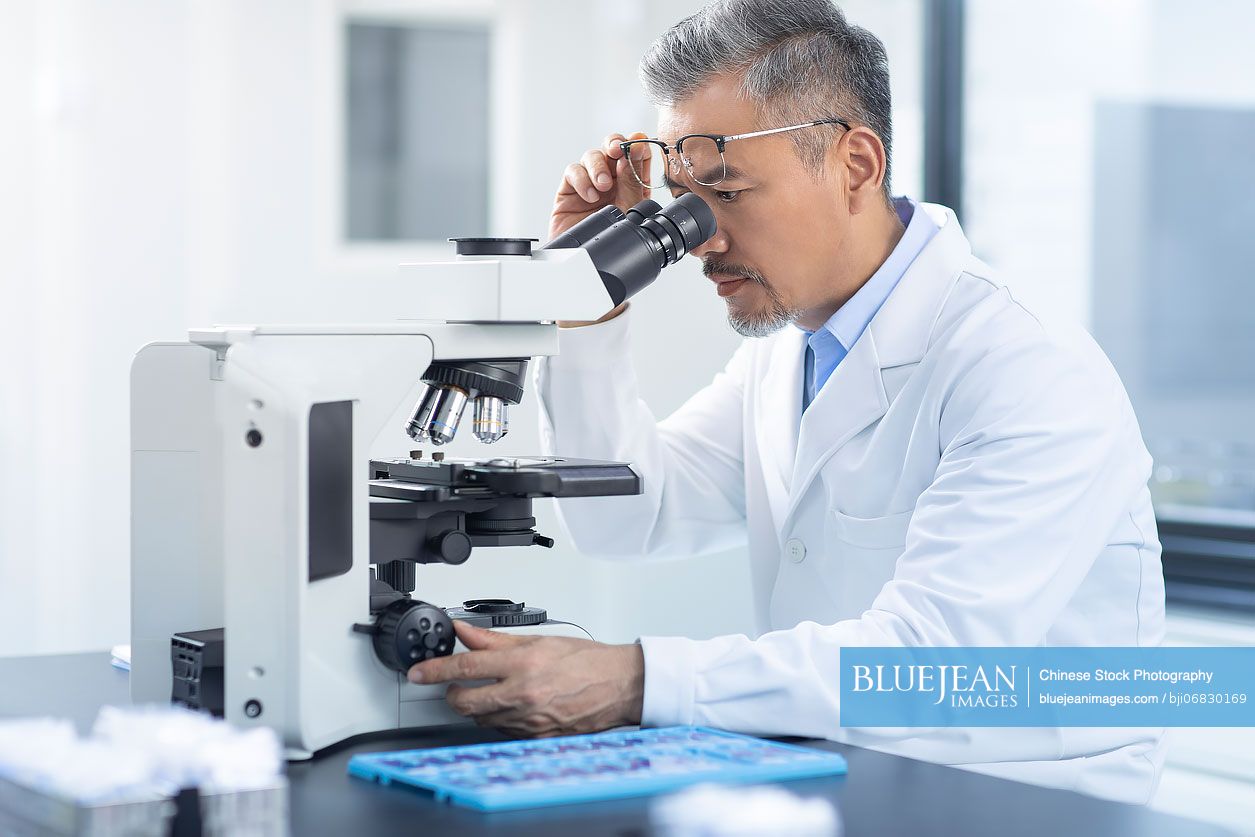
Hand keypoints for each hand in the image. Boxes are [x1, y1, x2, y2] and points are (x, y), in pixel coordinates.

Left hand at [408, 621, 644, 737]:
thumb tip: (465, 632)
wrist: (619, 685)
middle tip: (453, 685)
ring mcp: (529, 719)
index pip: (465, 667)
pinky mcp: (536, 736)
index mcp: (523, 664)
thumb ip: (496, 639)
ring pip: (481, 718)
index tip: (419, 672)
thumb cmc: (586, 661)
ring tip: (492, 690)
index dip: (435, 670)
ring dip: (477, 705)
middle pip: (465, 702)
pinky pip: (502, 730)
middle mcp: (523, 694)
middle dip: (452, 694)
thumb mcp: (539, 640)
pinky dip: (498, 717)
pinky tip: (511, 704)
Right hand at [549, 132, 651, 239]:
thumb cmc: (610, 239)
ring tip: (603, 186)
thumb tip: (635, 150)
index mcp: (630, 183)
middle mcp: (610, 179)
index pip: (636, 154)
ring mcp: (589, 182)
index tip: (638, 142)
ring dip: (598, 166)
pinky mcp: (569, 189)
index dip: (637, 144)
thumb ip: (632, 180)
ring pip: (592, 156)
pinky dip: (582, 180)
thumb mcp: (628, 208)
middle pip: (612, 147)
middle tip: (618, 150)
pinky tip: (590, 196)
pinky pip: (573, 171)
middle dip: (615, 144)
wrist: (587, 259)